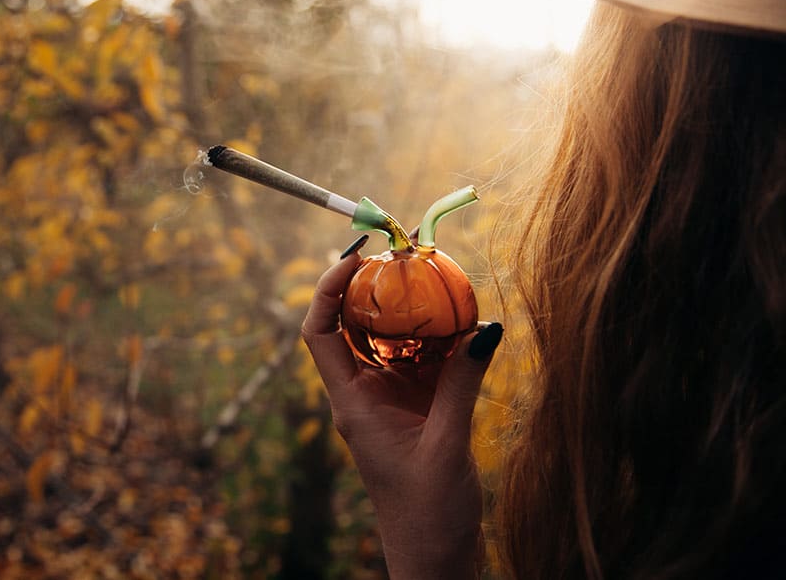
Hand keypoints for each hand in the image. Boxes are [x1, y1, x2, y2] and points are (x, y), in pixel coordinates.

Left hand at [301, 246, 502, 579]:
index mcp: (352, 403)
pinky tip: (464, 322)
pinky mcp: (414, 408)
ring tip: (437, 275)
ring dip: (412, 311)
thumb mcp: (447, 443)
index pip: (319, 333)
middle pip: (355, 326)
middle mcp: (363, 394)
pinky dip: (440, 339)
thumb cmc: (427, 513)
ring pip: (392, 341)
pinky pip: (422, 361)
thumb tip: (484, 328)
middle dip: (376, 288)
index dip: (328, 290)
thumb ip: (462, 384)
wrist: (435, 559)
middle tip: (407, 252)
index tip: (355, 256)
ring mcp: (388, 400)